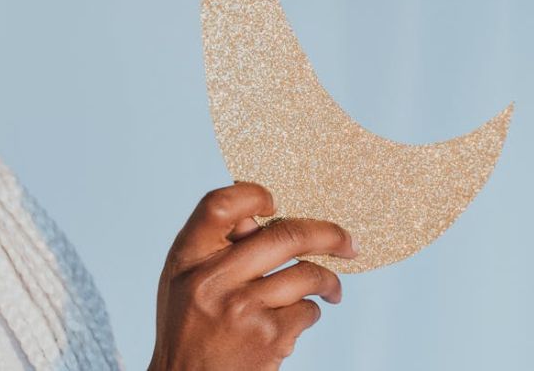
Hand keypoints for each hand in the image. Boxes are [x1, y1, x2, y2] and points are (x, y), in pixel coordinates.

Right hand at [148, 183, 358, 370]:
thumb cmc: (189, 327)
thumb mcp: (184, 280)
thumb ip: (213, 247)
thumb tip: (262, 216)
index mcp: (187, 257)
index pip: (220, 204)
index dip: (253, 195)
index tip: (276, 204)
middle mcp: (213, 278)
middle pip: (286, 235)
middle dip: (329, 235)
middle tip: (348, 243)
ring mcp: (243, 308)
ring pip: (308, 274)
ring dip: (328, 282)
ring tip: (331, 291)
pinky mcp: (269, 337)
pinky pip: (308, 311)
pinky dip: (309, 314)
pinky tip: (292, 325)